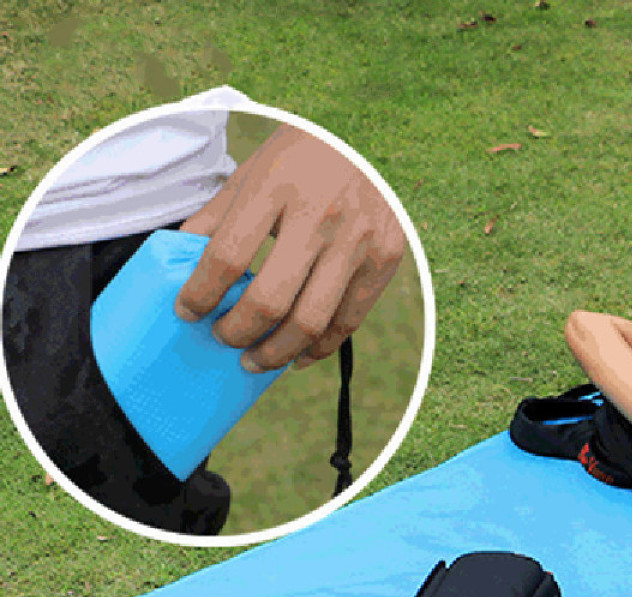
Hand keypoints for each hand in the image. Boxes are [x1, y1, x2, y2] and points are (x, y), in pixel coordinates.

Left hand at [176, 123, 406, 371]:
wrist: (372, 137)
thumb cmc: (301, 158)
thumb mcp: (253, 173)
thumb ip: (217, 218)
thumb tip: (181, 264)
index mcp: (275, 187)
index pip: (227, 256)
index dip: (200, 293)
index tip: (187, 311)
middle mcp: (320, 216)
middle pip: (270, 300)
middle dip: (237, 331)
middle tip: (222, 339)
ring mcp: (358, 241)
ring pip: (311, 323)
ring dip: (276, 352)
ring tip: (255, 359)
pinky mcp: (385, 259)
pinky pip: (347, 322)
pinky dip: (318, 349)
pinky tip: (296, 356)